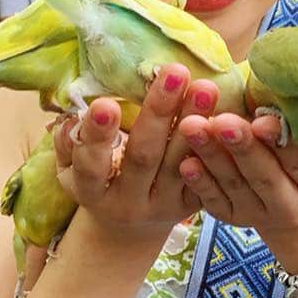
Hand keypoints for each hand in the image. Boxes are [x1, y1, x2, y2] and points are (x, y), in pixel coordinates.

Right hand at [52, 66, 215, 240]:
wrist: (129, 226)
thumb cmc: (97, 180)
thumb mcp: (71, 168)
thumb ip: (70, 141)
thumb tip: (76, 112)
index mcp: (93, 194)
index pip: (92, 166)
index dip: (98, 137)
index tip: (107, 104)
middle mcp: (129, 204)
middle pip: (145, 157)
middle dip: (159, 112)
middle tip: (175, 72)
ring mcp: (165, 206)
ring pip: (181, 161)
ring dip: (195, 120)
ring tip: (206, 86)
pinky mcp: (193, 204)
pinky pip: (207, 173)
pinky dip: (216, 144)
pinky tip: (227, 114)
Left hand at [176, 112, 297, 237]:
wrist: (295, 193)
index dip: (281, 142)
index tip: (261, 121)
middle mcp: (294, 207)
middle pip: (265, 176)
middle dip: (242, 147)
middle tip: (221, 121)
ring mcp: (261, 215)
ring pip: (235, 185)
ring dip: (212, 156)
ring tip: (192, 127)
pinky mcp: (233, 218)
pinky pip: (214, 201)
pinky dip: (199, 182)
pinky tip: (185, 162)